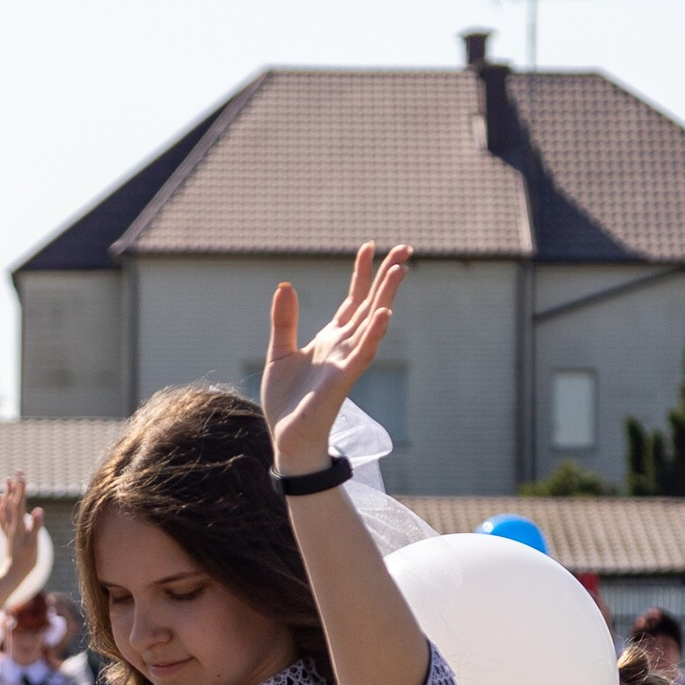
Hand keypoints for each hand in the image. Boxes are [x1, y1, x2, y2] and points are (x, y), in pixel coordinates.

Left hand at [0, 474, 43, 582]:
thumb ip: (35, 527)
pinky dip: (1, 507)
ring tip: (7, 481)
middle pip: (13, 502)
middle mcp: (12, 526)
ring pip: (7, 508)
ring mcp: (9, 530)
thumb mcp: (33, 544)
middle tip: (18, 472)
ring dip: (8, 493)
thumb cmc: (26, 561)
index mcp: (19, 526)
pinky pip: (3, 517)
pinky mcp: (8, 535)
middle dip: (16, 487)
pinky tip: (0, 501)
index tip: (22, 475)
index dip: (21, 489)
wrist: (12, 575)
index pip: (19, 503)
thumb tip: (37, 510)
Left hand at [260, 244, 410, 471]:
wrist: (287, 437)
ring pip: (373, 322)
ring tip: (399, 270)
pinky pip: (363, 353)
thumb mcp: (279, 352)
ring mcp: (347, 361)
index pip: (353, 299)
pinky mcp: (343, 379)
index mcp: (332, 338)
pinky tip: (384, 314)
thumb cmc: (286, 401)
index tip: (369, 246)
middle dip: (387, 277)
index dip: (362, 273)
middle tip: (405, 248)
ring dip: (386, 296)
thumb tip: (286, 284)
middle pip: (371, 304)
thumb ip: (284, 320)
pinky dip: (374, 333)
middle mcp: (345, 346)